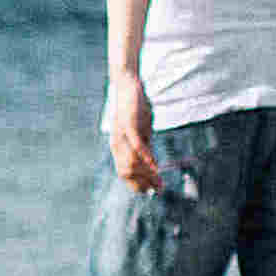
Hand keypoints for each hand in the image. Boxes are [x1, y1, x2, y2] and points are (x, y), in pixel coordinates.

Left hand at [106, 71, 159, 192]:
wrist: (127, 85)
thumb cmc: (136, 109)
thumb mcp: (142, 131)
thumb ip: (144, 146)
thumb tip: (152, 164)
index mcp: (118, 147)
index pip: (124, 173)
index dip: (138, 184)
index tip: (152, 191)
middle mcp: (116, 144)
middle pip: (127, 172)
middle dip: (143, 183)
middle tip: (159, 188)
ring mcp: (121, 135)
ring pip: (131, 163)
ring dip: (147, 175)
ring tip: (159, 181)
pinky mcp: (128, 125)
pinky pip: (137, 146)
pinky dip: (146, 158)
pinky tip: (156, 167)